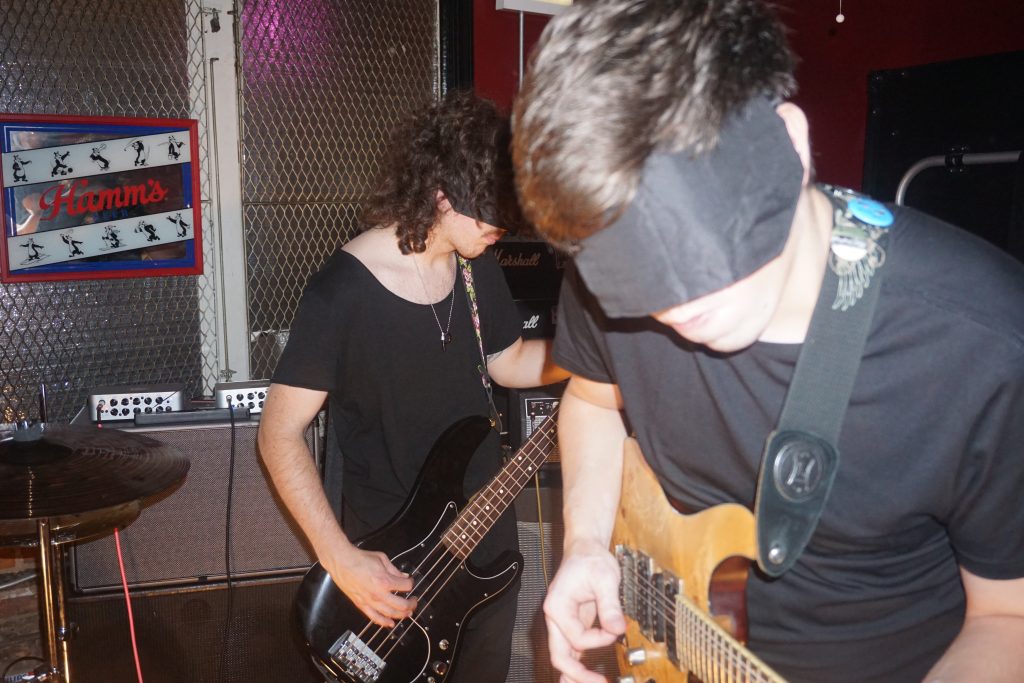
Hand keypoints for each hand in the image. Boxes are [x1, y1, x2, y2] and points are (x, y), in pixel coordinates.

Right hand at [323, 544, 416, 626]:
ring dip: (401, 615)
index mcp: (385, 580)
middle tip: (414, 601)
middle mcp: (378, 593)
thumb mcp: (382, 558)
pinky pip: (374, 617)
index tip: (410, 582)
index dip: (411, 583)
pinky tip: (390, 624)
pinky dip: (384, 622)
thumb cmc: (359, 559)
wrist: (342, 562)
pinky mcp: (361, 605)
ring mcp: (370, 601)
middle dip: (411, 604)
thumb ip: (394, 569)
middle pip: (402, 605)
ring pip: (390, 614)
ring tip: (407, 613)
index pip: (406, 586)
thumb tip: (403, 575)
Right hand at [543, 539, 625, 682]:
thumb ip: (610, 605)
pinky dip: (577, 666)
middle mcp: (555, 618)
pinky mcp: (573, 625)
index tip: (616, 629)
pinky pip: (572, 650)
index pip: (577, 637)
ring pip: (563, 656)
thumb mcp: (604, 578)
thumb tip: (618, 629)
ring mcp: (562, 623)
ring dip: (574, 674)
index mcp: (557, 607)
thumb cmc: (590, 559)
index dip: (600, 639)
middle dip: (577, 674)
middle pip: (559, 655)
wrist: (585, 549)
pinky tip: (584, 677)